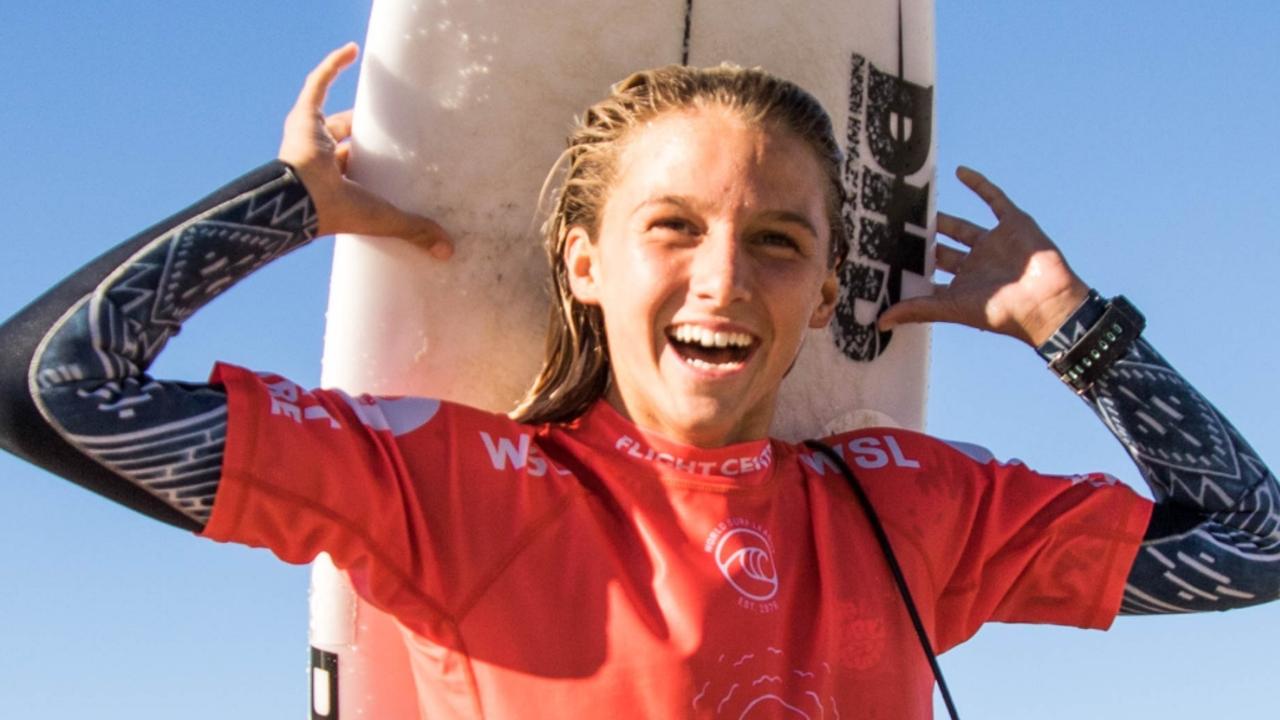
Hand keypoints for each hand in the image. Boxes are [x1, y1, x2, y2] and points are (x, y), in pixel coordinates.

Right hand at [278, 43, 452, 258]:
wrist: (303, 197)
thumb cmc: (339, 211)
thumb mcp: (385, 219)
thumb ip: (414, 230)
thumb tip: (448, 253)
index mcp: (336, 188)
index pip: (355, 174)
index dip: (371, 169)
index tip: (391, 165)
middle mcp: (320, 163)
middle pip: (344, 147)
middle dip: (363, 141)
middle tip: (392, 134)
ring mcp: (308, 138)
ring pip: (333, 119)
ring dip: (356, 112)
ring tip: (387, 98)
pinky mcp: (302, 117)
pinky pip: (316, 84)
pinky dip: (332, 66)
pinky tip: (353, 50)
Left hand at [878, 166, 1089, 346]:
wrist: (1045, 301)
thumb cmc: (1000, 312)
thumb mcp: (952, 308)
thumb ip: (917, 309)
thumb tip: (880, 322)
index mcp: (962, 285)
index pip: (930, 274)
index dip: (911, 266)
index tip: (884, 255)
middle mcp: (976, 265)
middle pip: (942, 248)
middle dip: (922, 240)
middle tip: (894, 225)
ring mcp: (994, 243)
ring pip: (962, 226)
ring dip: (941, 216)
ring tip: (915, 202)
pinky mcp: (1013, 224)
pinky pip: (994, 199)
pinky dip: (979, 185)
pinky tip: (959, 172)